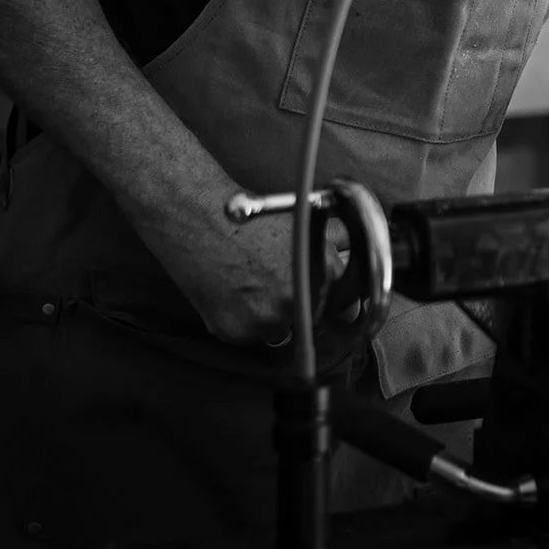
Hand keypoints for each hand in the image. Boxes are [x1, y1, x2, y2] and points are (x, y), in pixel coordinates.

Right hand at [157, 189, 349, 345]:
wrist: (196, 216)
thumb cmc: (250, 213)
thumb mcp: (303, 220)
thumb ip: (334, 240)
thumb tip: (352, 252)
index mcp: (323, 273)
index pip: (347, 307)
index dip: (338, 304)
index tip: (329, 303)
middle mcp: (299, 301)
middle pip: (313, 322)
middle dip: (302, 309)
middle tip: (279, 287)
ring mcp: (267, 320)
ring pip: (280, 332)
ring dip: (272, 318)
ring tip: (253, 287)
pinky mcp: (236, 332)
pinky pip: (248, 336)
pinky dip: (241, 320)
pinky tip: (231, 293)